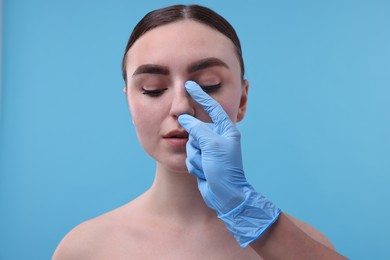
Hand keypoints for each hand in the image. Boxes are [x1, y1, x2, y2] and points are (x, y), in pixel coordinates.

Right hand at [178, 81, 280, 247]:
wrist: (225, 194)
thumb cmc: (224, 168)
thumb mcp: (212, 144)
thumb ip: (197, 128)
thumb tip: (185, 119)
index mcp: (226, 130)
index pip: (211, 108)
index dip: (200, 95)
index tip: (189, 85)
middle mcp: (217, 137)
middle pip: (196, 129)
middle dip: (196, 143)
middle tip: (206, 155)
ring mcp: (209, 149)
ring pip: (190, 143)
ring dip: (195, 156)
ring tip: (206, 165)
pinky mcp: (202, 160)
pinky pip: (190, 155)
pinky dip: (194, 164)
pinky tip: (204, 171)